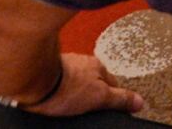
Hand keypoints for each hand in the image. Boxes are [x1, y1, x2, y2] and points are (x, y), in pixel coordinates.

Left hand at [26, 54, 144, 117]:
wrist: (32, 81)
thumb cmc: (64, 87)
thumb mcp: (99, 98)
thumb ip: (120, 99)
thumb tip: (139, 101)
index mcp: (98, 66)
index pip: (112, 84)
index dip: (111, 99)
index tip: (107, 109)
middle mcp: (82, 62)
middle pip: (92, 82)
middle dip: (88, 94)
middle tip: (84, 109)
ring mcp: (64, 65)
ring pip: (73, 81)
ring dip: (71, 91)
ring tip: (65, 105)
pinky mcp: (46, 71)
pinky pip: (57, 83)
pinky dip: (56, 90)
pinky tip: (52, 99)